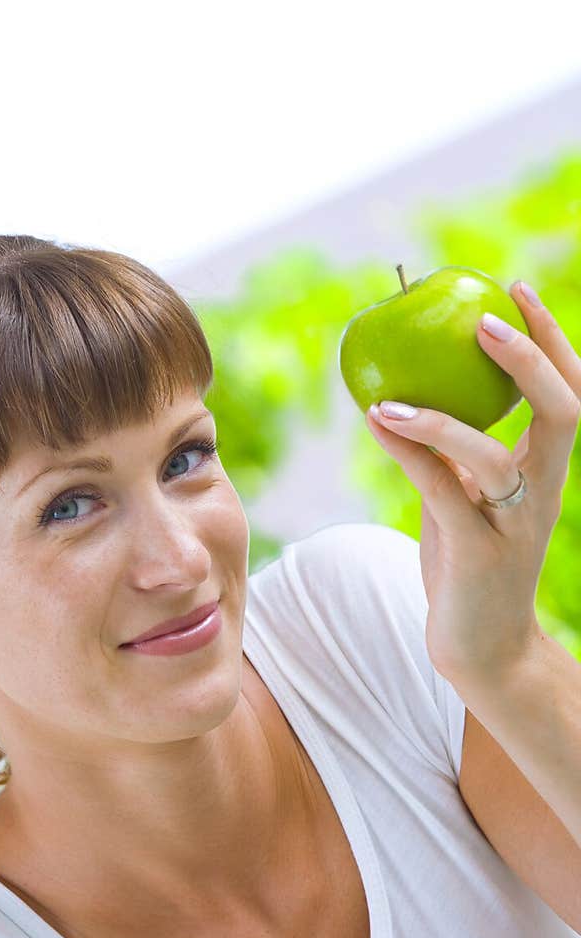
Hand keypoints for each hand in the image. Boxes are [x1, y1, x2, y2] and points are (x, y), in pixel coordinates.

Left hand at [365, 281, 580, 684]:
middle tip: (484, 320)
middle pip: (562, 413)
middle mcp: (541, 493)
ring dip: (441, 419)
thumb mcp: (463, 500)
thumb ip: (450, 455)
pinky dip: (407, 452)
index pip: (570, 393)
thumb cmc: (469, 567)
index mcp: (546, 473)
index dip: (551, 339)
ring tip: (390, 396)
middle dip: (530, 359)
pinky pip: (440, 493)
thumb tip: (407, 397)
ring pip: (494, 458)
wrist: (483, 648)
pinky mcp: (476, 554)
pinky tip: (376, 422)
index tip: (515, 288)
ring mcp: (512, 525)